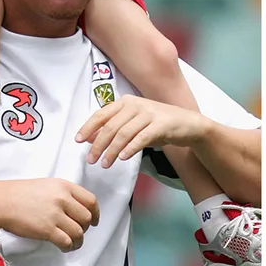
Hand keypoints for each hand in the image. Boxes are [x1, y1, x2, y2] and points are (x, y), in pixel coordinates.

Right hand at [0, 179, 99, 252]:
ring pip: (79, 232)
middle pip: (87, 217)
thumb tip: (77, 207)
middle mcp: (63, 199)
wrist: (1, 202)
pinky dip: (69, 247)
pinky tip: (65, 247)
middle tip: (80, 233)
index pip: (91, 200)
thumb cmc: (21, 193)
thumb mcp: (48, 185)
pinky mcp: (46, 230)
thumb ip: (64, 193)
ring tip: (73, 244)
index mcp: (65, 186)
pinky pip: (66, 241)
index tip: (94, 221)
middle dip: (86, 228)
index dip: (96, 213)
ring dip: (78, 241)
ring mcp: (55, 215)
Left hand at [76, 95, 209, 167]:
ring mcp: (149, 113)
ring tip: (105, 164)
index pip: (101, 114)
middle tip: (91, 160)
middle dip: (98, 145)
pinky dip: (130, 148)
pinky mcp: (161, 124)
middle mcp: (136, 104)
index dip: (88, 127)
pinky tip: (123, 158)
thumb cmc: (158, 124)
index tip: (78, 141)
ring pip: (124, 133)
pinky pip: (141, 138)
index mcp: (126, 101)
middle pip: (110, 126)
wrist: (188, 124)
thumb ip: (113, 127)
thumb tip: (88, 137)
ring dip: (111, 151)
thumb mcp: (133, 123)